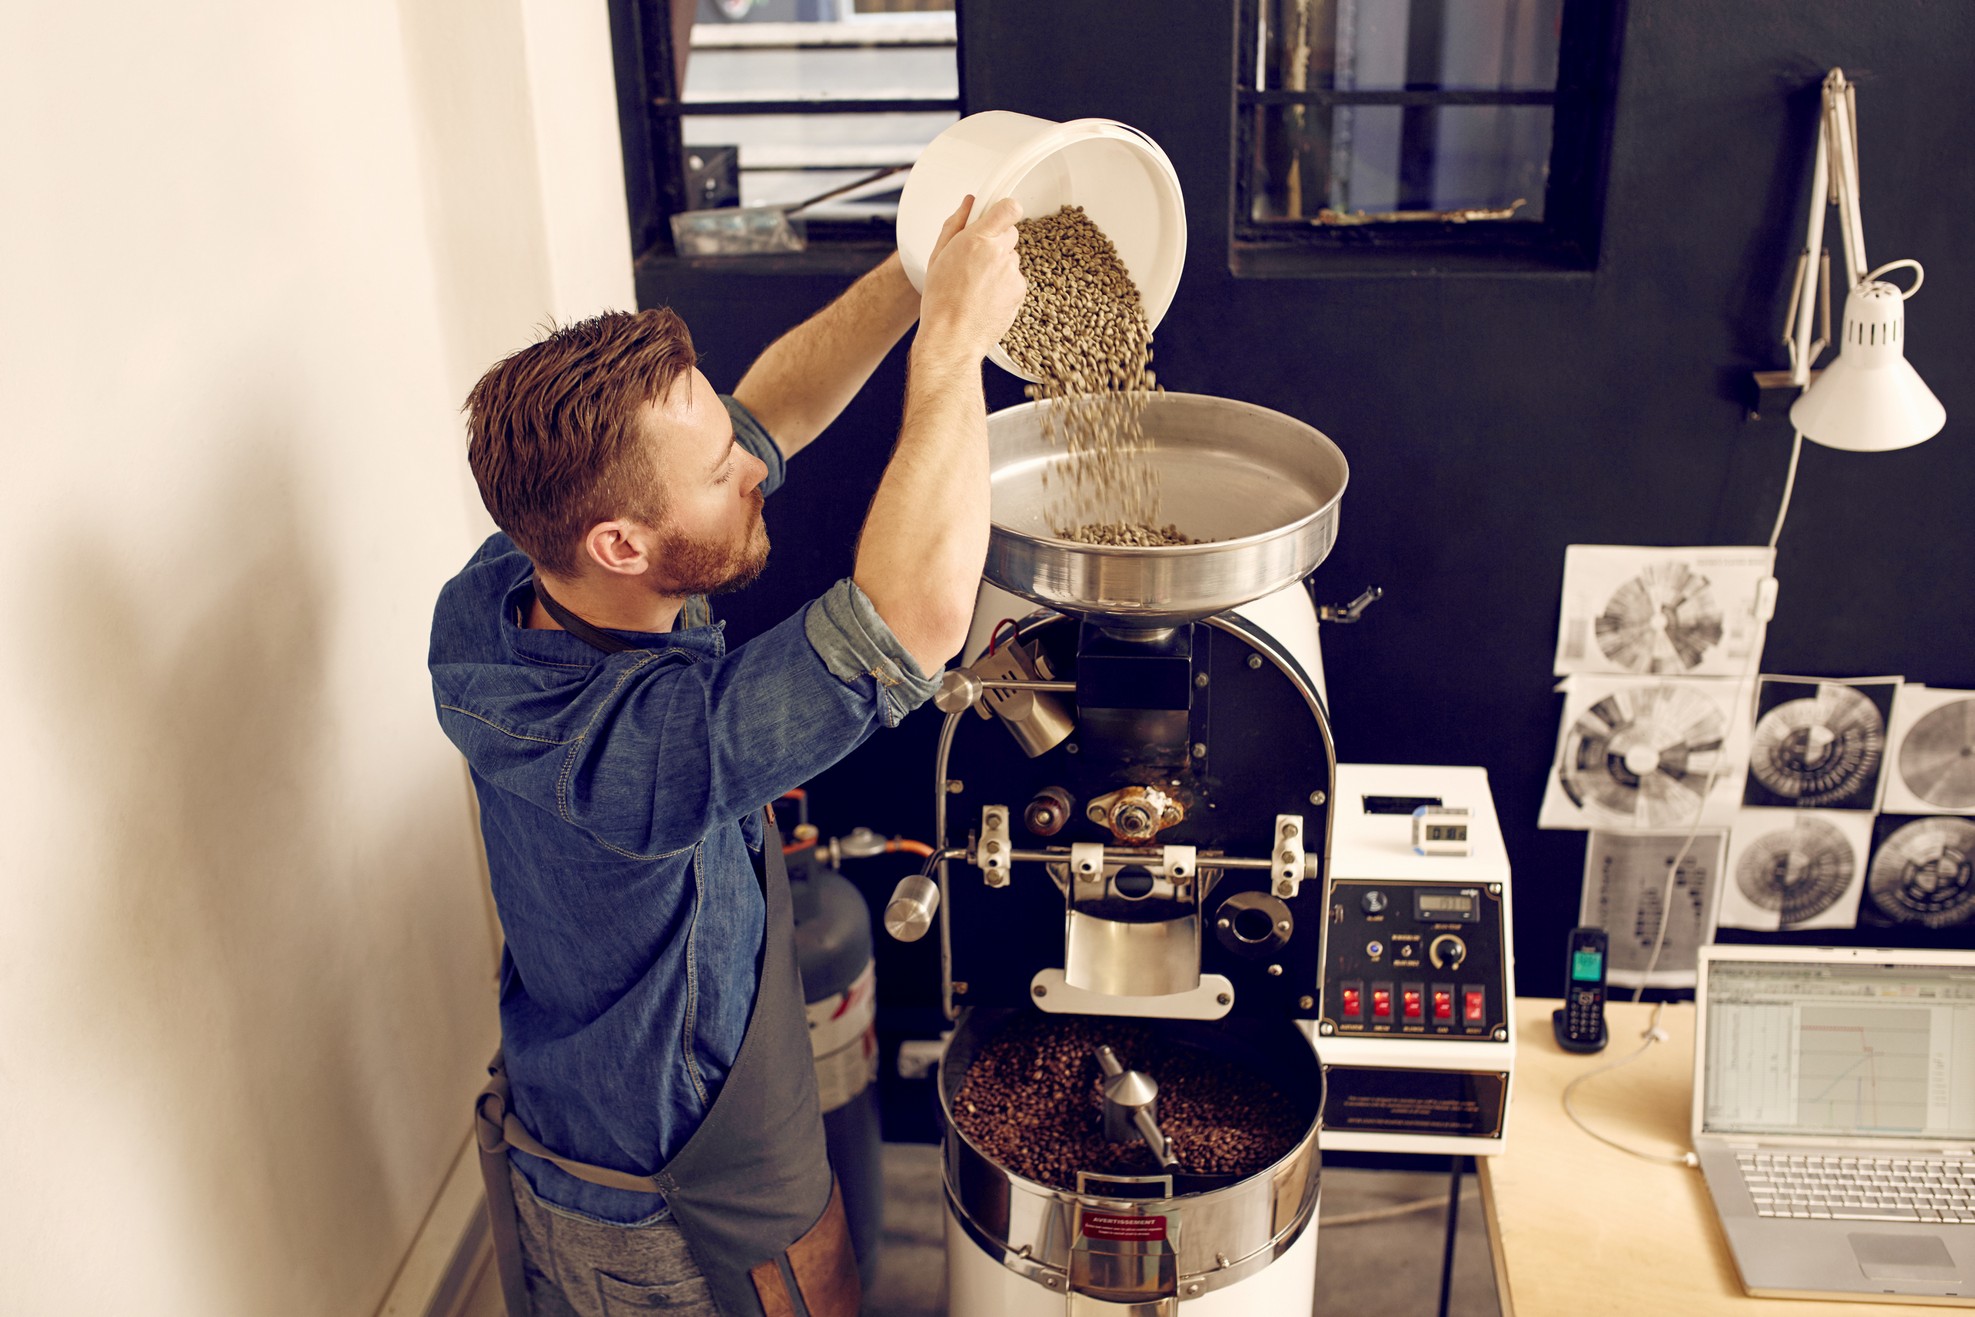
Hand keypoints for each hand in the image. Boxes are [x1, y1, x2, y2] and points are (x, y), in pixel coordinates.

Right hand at [915, 196, 1026, 366]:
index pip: (1008, 208)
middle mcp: (999, 253)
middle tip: (976, 260)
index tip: (998, 216)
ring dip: (999, 266)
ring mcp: (1012, 273)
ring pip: (1011, 259)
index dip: (1005, 210)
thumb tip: (968, 203)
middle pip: (1010, 234)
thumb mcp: (938, 256)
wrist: (952, 337)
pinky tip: (986, 298)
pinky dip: (1004, 286)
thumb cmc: (940, 300)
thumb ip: (955, 224)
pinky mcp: (1020, 291)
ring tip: (977, 286)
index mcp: (977, 239)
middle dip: (996, 242)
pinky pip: (1015, 279)